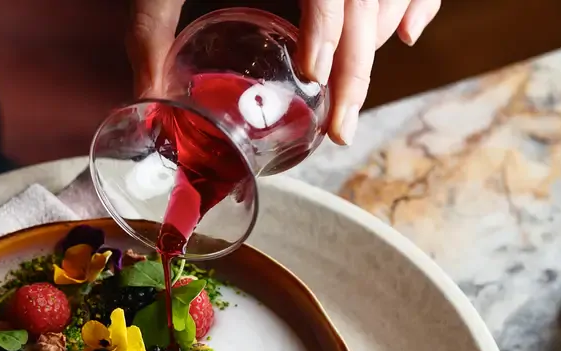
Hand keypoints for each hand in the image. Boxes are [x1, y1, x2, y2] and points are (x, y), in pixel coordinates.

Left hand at [128, 0, 440, 144]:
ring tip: (349, 96)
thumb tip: (146, 95)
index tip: (314, 77)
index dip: (328, 30)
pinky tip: (407, 35)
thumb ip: (150, 24)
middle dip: (358, 71)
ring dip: (379, 43)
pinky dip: (414, 1)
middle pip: (367, 1)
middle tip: (339, 128)